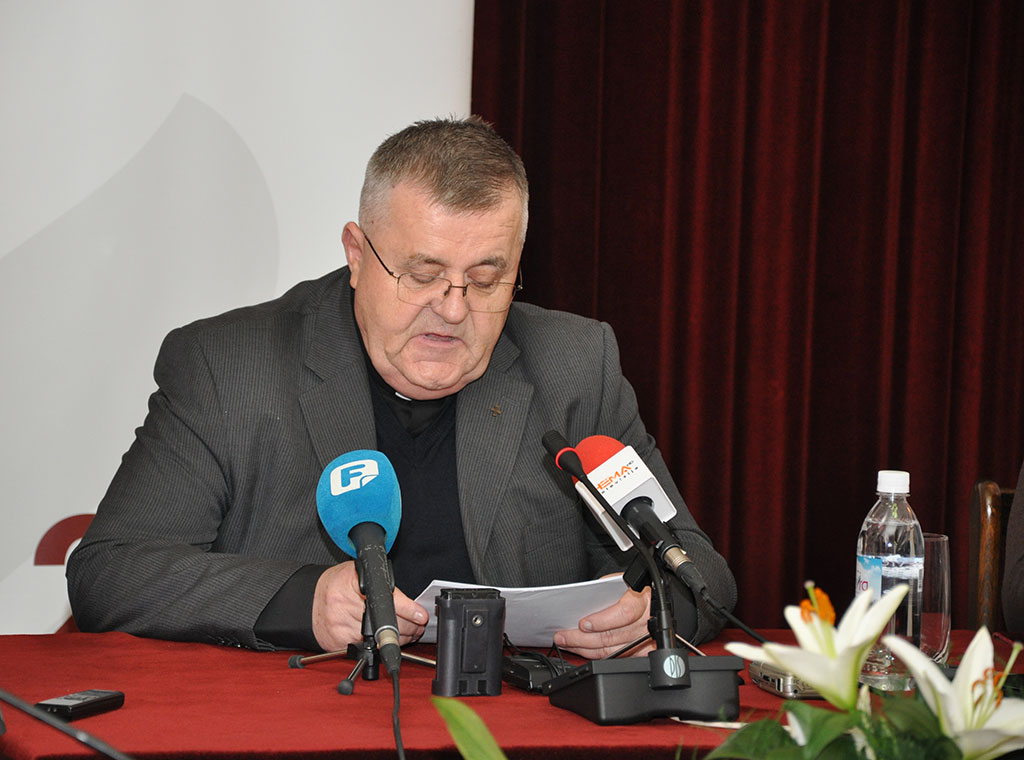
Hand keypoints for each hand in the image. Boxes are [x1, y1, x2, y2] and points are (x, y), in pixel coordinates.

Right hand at [311, 562, 428, 651]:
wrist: (309, 602)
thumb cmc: (338, 585)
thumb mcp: (358, 574)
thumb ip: (381, 584)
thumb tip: (409, 604)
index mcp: (350, 581)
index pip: (387, 598)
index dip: (407, 608)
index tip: (420, 615)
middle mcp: (343, 603)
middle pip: (387, 622)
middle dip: (410, 626)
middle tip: (419, 624)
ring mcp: (339, 625)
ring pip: (380, 639)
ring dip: (399, 638)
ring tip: (409, 632)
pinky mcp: (337, 642)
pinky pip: (367, 649)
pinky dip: (382, 647)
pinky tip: (389, 641)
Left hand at [553, 586, 652, 659]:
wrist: (659, 600)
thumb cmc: (639, 589)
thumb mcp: (623, 582)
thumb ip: (606, 590)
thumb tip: (582, 601)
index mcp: (643, 601)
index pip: (624, 614)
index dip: (601, 621)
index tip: (582, 624)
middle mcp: (646, 623)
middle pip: (612, 636)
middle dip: (582, 638)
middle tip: (563, 636)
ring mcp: (645, 640)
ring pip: (612, 650)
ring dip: (586, 649)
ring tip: (567, 643)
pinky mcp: (643, 652)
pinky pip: (617, 657)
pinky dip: (598, 655)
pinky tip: (584, 650)